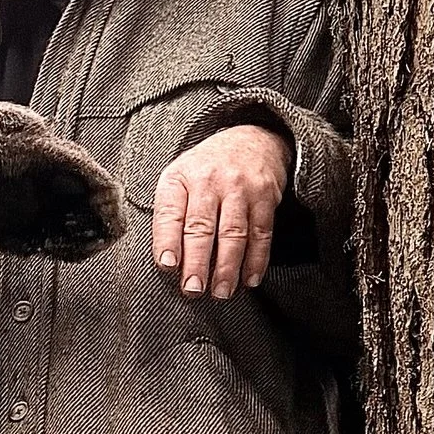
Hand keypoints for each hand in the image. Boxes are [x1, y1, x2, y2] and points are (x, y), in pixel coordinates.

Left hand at [152, 124, 291, 298]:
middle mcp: (209, 181)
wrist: (250, 140)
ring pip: (234, 234)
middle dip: (197, 263)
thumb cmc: (205, 171)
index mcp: (180, 178)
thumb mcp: (177, 180)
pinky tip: (248, 279)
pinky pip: (262, 234)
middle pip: (202, 227)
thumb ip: (170, 215)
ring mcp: (240, 188)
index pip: (170, 213)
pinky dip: (256, 260)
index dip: (167, 241)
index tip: (167, 266)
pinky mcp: (266, 197)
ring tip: (220, 292)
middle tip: (193, 289)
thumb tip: (168, 261)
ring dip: (227, 268)